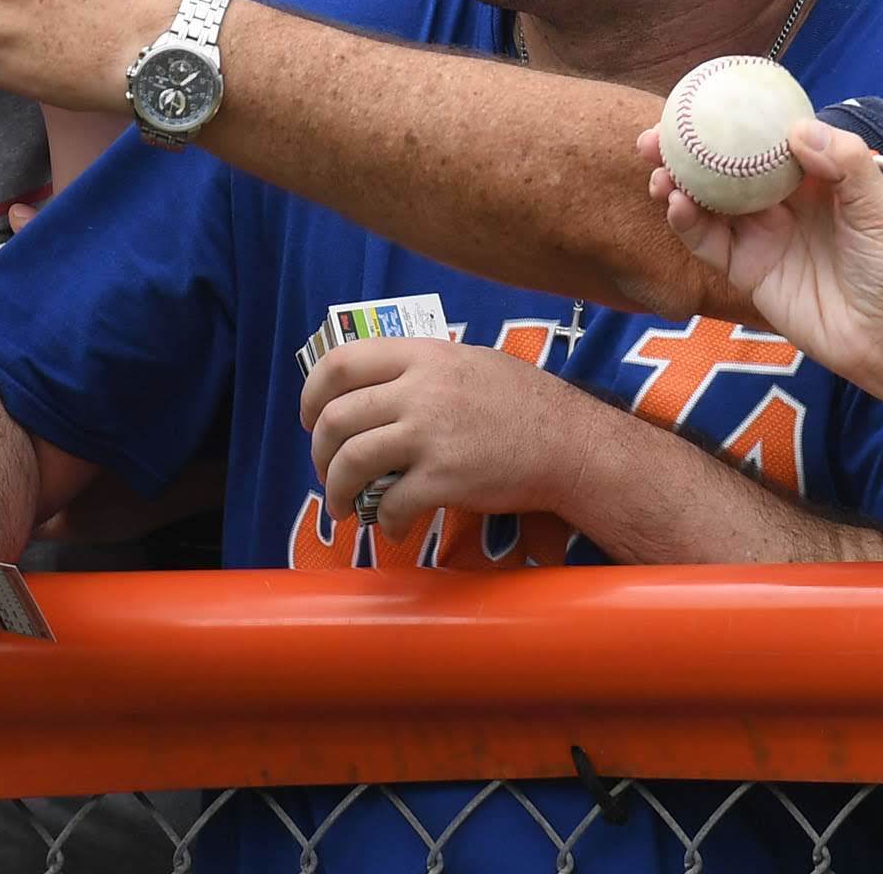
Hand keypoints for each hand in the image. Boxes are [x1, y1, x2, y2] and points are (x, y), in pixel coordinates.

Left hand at [300, 338, 598, 530]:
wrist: (571, 444)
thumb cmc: (525, 403)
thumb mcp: (469, 361)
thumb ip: (422, 370)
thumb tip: (378, 390)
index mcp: (422, 356)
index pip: (341, 361)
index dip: (313, 392)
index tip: (311, 418)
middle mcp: (419, 390)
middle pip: (336, 417)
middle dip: (319, 453)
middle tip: (326, 472)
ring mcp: (430, 434)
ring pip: (352, 461)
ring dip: (337, 490)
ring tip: (344, 506)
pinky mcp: (445, 479)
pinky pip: (392, 503)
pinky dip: (385, 521)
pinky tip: (394, 527)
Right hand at [647, 120, 882, 386]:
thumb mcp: (878, 207)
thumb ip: (845, 163)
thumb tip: (797, 130)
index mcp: (807, 177)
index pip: (758, 140)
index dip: (725, 120)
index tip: (694, 103)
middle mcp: (776, 202)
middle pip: (719, 167)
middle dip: (683, 150)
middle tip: (653, 138)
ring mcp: (758, 236)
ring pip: (704, 203)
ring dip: (676, 185)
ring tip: (659, 173)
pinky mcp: (745, 271)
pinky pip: (708, 243)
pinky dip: (687, 223)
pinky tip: (676, 206)